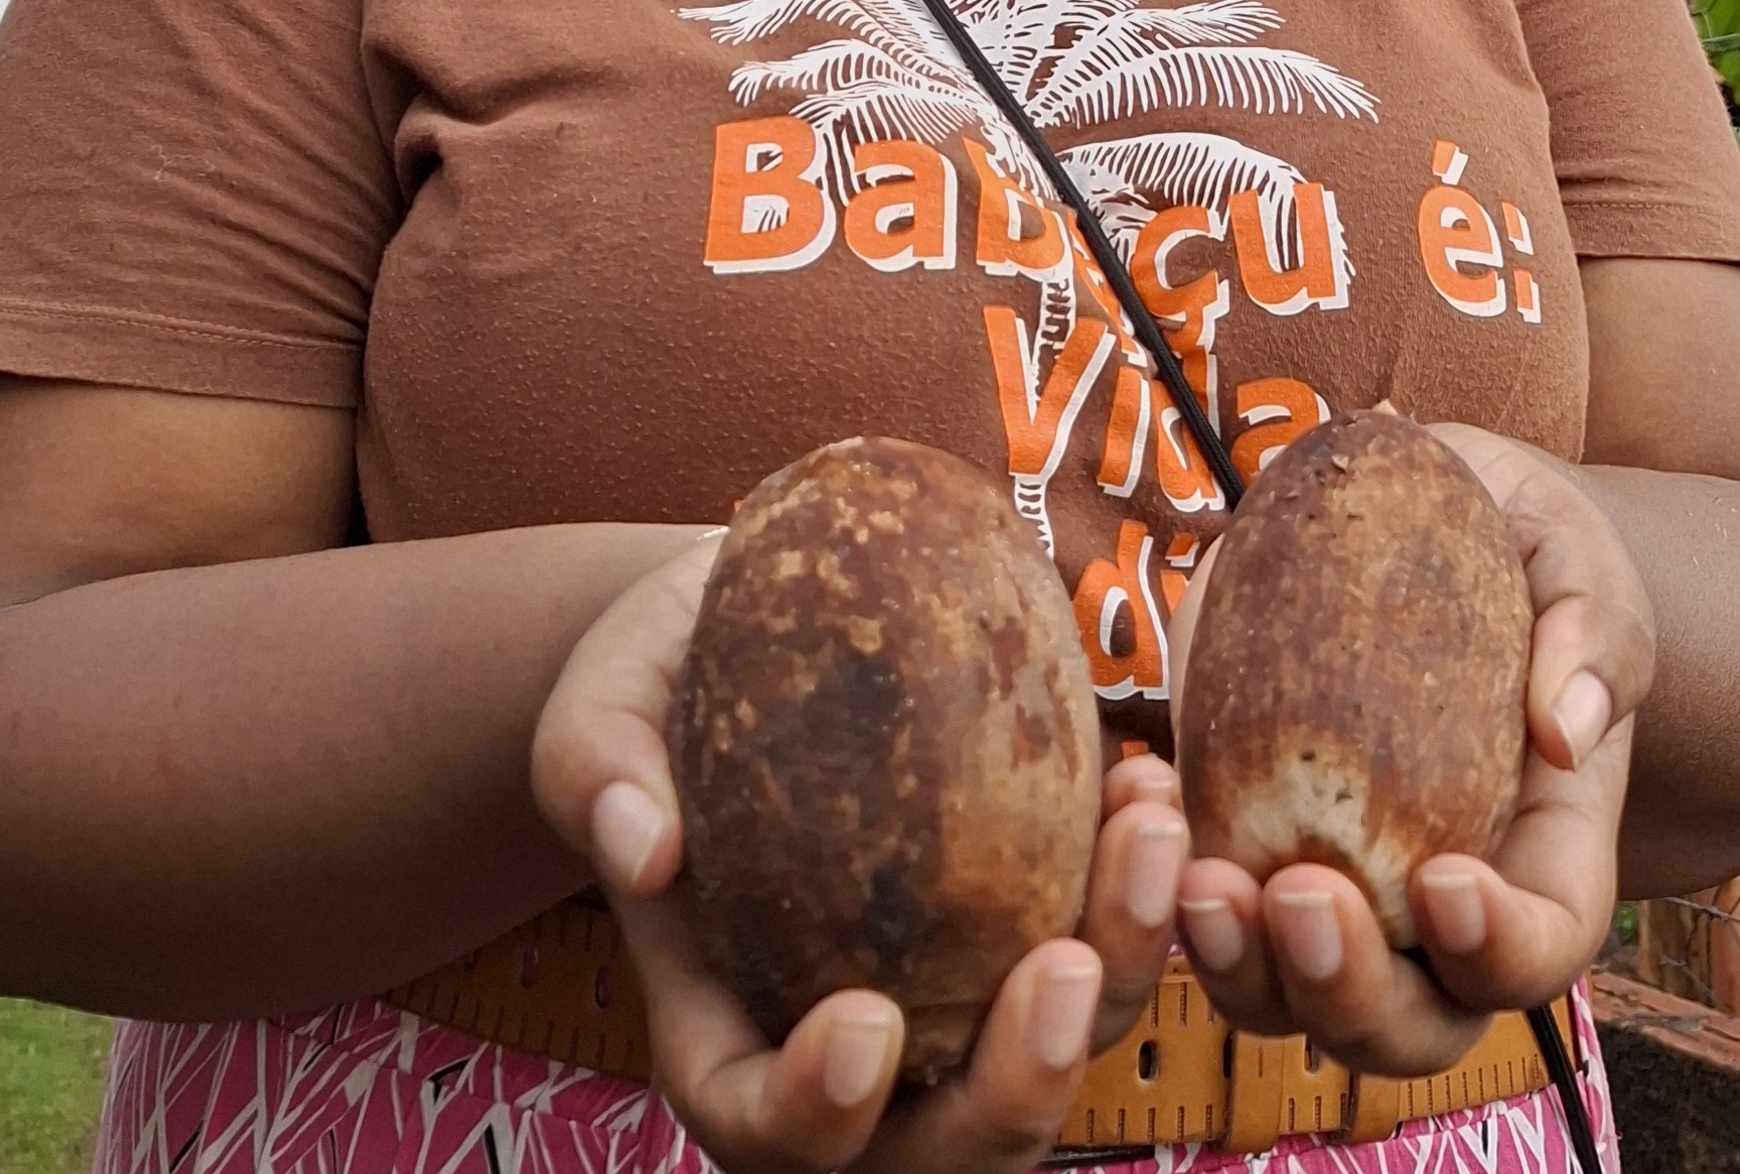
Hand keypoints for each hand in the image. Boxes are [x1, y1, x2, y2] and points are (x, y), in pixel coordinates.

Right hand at [531, 539, 1188, 1172]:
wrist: (746, 618)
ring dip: (1118, 969)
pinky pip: (1102, 952)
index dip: (816, 1114)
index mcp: (723, 1023)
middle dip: (1016, 1089)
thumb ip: (595, 771)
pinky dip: (1140, 892)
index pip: (759, 1126)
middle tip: (1062, 966)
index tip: (864, 1018)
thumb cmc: (656, 676)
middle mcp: (847, 1039)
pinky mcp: (1025, 919)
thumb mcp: (600, 704)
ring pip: (1051, 1056)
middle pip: (941, 1146)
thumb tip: (642, 848)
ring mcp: (950, 991)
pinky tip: (1144, 781)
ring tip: (1142, 829)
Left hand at [1168, 427, 1653, 1077]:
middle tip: (1296, 894)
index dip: (1499, 948)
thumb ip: (1590, 631)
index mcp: (1542, 857)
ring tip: (1195, 883)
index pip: (1542, 949)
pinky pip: (1194, 904)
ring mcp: (1331, 888)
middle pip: (1408, 1023)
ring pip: (1285, 998)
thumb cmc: (1525, 550)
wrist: (1427, 518)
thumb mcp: (1576, 560)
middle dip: (1347, 989)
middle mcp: (1436, 909)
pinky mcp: (1238, 835)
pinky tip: (1138, 790)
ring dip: (1236, 967)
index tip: (1443, 881)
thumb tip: (1567, 729)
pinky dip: (1153, 875)